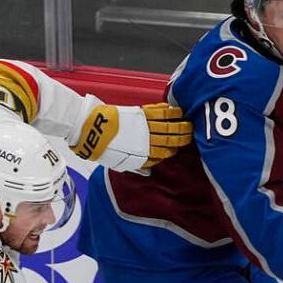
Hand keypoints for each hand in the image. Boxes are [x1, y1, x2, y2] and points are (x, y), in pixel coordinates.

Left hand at [68, 96, 192, 170]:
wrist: (91, 130)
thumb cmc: (101, 148)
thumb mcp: (118, 163)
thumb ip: (135, 166)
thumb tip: (147, 172)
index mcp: (141, 155)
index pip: (161, 154)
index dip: (171, 152)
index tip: (176, 150)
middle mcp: (146, 141)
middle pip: (169, 141)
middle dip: (181, 139)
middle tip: (190, 136)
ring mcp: (144, 126)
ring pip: (167, 127)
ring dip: (180, 125)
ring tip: (189, 124)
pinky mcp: (140, 113)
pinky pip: (159, 112)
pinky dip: (169, 111)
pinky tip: (176, 110)